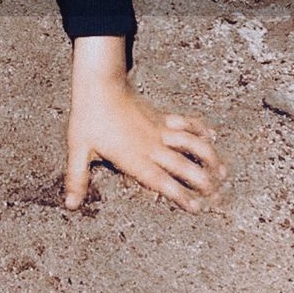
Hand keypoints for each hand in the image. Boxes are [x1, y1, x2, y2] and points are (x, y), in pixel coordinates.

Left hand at [65, 36, 227, 213]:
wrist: (100, 84)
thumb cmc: (87, 117)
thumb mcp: (78, 150)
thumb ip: (77, 178)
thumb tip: (69, 204)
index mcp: (134, 158)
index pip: (162, 182)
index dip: (180, 196)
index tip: (197, 208)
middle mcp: (152, 146)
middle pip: (184, 166)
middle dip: (203, 182)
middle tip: (218, 197)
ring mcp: (159, 129)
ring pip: (192, 144)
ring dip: (209, 157)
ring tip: (224, 172)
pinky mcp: (161, 116)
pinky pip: (186, 123)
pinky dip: (201, 129)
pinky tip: (212, 136)